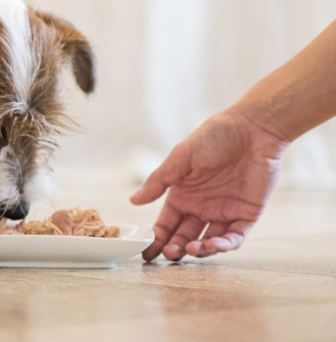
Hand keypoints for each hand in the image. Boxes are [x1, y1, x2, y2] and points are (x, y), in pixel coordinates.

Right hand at [130, 108, 286, 260]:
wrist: (251, 130)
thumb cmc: (213, 138)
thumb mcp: (180, 158)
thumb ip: (158, 181)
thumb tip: (133, 201)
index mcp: (182, 194)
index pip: (165, 224)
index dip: (155, 239)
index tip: (146, 253)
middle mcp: (200, 207)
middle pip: (184, 237)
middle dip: (174, 249)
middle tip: (168, 256)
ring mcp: (223, 213)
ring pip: (208, 242)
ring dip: (199, 250)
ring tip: (190, 250)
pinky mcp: (246, 215)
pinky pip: (234, 238)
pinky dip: (223, 245)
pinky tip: (212, 244)